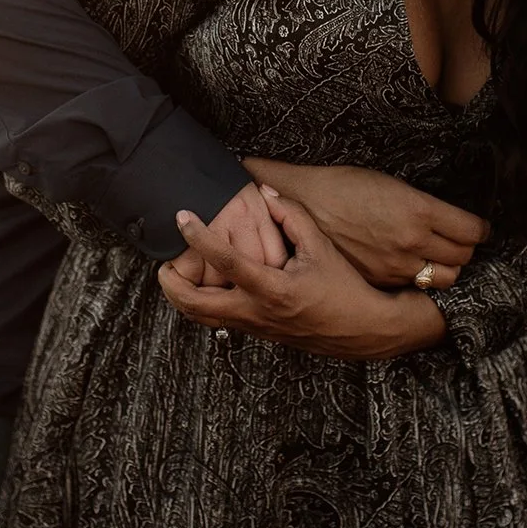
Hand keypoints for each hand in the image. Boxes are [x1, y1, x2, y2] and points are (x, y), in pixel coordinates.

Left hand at [159, 187, 444, 358]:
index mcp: (273, 289)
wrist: (364, 329)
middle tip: (162, 262)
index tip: (182, 217)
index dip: (199, 237)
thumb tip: (265, 194)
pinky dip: (204, 304)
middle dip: (171, 284)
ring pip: (204, 318)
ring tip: (175, 274)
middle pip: (196, 305)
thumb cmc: (345, 287)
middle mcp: (258, 312)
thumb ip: (291, 216)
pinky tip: (205, 286)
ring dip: (183, 297)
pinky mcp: (259, 333)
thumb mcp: (321, 246)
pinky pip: (221, 321)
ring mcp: (256, 327)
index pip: (225, 261)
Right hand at [240, 158, 484, 290]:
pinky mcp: (378, 280)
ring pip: (443, 279)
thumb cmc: (343, 186)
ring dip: (446, 268)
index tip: (478, 228)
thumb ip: (423, 206)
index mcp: (418, 209)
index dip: (480, 230)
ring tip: (438, 258)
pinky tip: (411, 268)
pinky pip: (414, 287)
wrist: (301, 203)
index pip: (472, 231)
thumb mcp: (391, 184)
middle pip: (463, 258)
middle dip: (466, 250)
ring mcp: (394, 265)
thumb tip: (449, 220)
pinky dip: (418, 280)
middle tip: (460, 241)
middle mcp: (411, 241)